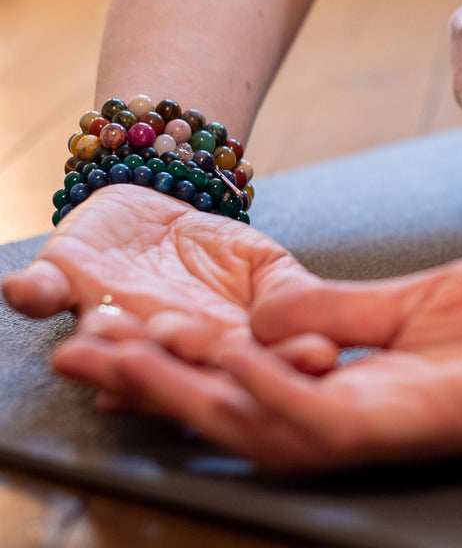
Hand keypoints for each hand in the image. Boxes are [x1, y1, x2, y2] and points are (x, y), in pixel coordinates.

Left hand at [2, 185, 333, 392]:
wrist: (163, 202)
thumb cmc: (218, 246)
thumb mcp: (266, 262)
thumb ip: (289, 292)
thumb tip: (323, 332)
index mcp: (211, 345)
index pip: (239, 367)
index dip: (265, 368)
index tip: (294, 361)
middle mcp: (154, 342)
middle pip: (162, 366)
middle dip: (164, 361)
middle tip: (177, 338)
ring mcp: (108, 316)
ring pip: (101, 341)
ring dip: (97, 340)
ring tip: (96, 331)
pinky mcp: (64, 282)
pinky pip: (42, 292)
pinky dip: (30, 291)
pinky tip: (22, 290)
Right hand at [72, 252, 461, 469]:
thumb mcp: (427, 298)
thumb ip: (349, 308)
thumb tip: (270, 304)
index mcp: (364, 381)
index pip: (253, 380)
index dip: (181, 361)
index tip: (119, 326)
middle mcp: (366, 415)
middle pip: (241, 414)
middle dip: (160, 387)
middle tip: (83, 354)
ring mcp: (394, 425)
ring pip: (270, 428)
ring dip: (198, 393)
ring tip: (134, 355)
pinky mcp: (429, 421)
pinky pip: (335, 422)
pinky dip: (277, 392)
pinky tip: (235, 363)